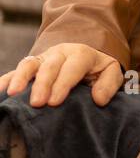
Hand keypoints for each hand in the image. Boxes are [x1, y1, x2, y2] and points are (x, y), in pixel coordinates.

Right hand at [0, 45, 123, 108]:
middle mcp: (60, 53)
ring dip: (20, 78)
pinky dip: (7, 79)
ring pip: (29, 64)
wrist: (85, 57)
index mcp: (81, 54)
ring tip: (12, 95)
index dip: (63, 83)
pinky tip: (1, 91)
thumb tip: (98, 99)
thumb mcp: (110, 72)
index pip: (72, 67)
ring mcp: (42, 58)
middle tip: (37, 103)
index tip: (55, 102)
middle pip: (49, 66)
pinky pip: (15, 70)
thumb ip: (109, 84)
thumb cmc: (97, 70)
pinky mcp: (31, 66)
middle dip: (42, 84)